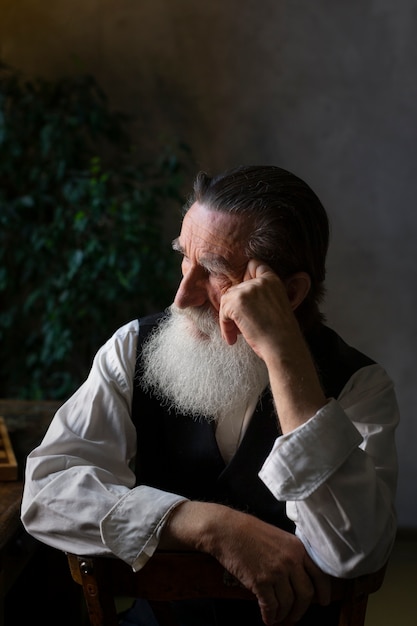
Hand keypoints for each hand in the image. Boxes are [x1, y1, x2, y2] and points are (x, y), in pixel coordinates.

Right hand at [160, 501, 330, 625]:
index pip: (319, 574)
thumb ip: (291, 554)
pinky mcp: (260, 581)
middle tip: (295, 616)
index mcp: (297, 547)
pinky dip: (270, 616)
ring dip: (284, 615)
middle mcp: (290, 560)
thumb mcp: (278, 537)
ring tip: (277, 618)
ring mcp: (276, 571)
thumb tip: (298, 578)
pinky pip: (271, 606)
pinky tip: (267, 619)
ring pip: (288, 603)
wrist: (226, 530)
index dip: (323, 592)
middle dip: (301, 610)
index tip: (323, 602)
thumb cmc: (249, 531)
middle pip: (306, 594)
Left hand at [219, 259, 301, 358]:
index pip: (254, 264)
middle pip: (235, 288)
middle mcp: (260, 281)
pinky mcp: (237, 301)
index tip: (242, 297)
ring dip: (227, 319)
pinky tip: (232, 338)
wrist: (283, 346)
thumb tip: (235, 295)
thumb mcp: (275, 305)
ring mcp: (248, 289)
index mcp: (273, 280)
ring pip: (226, 300)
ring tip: (234, 335)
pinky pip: (222, 311)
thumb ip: (260, 296)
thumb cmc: (280, 334)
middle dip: (234, 308)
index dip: (245, 277)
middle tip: (238, 327)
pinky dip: (224, 326)